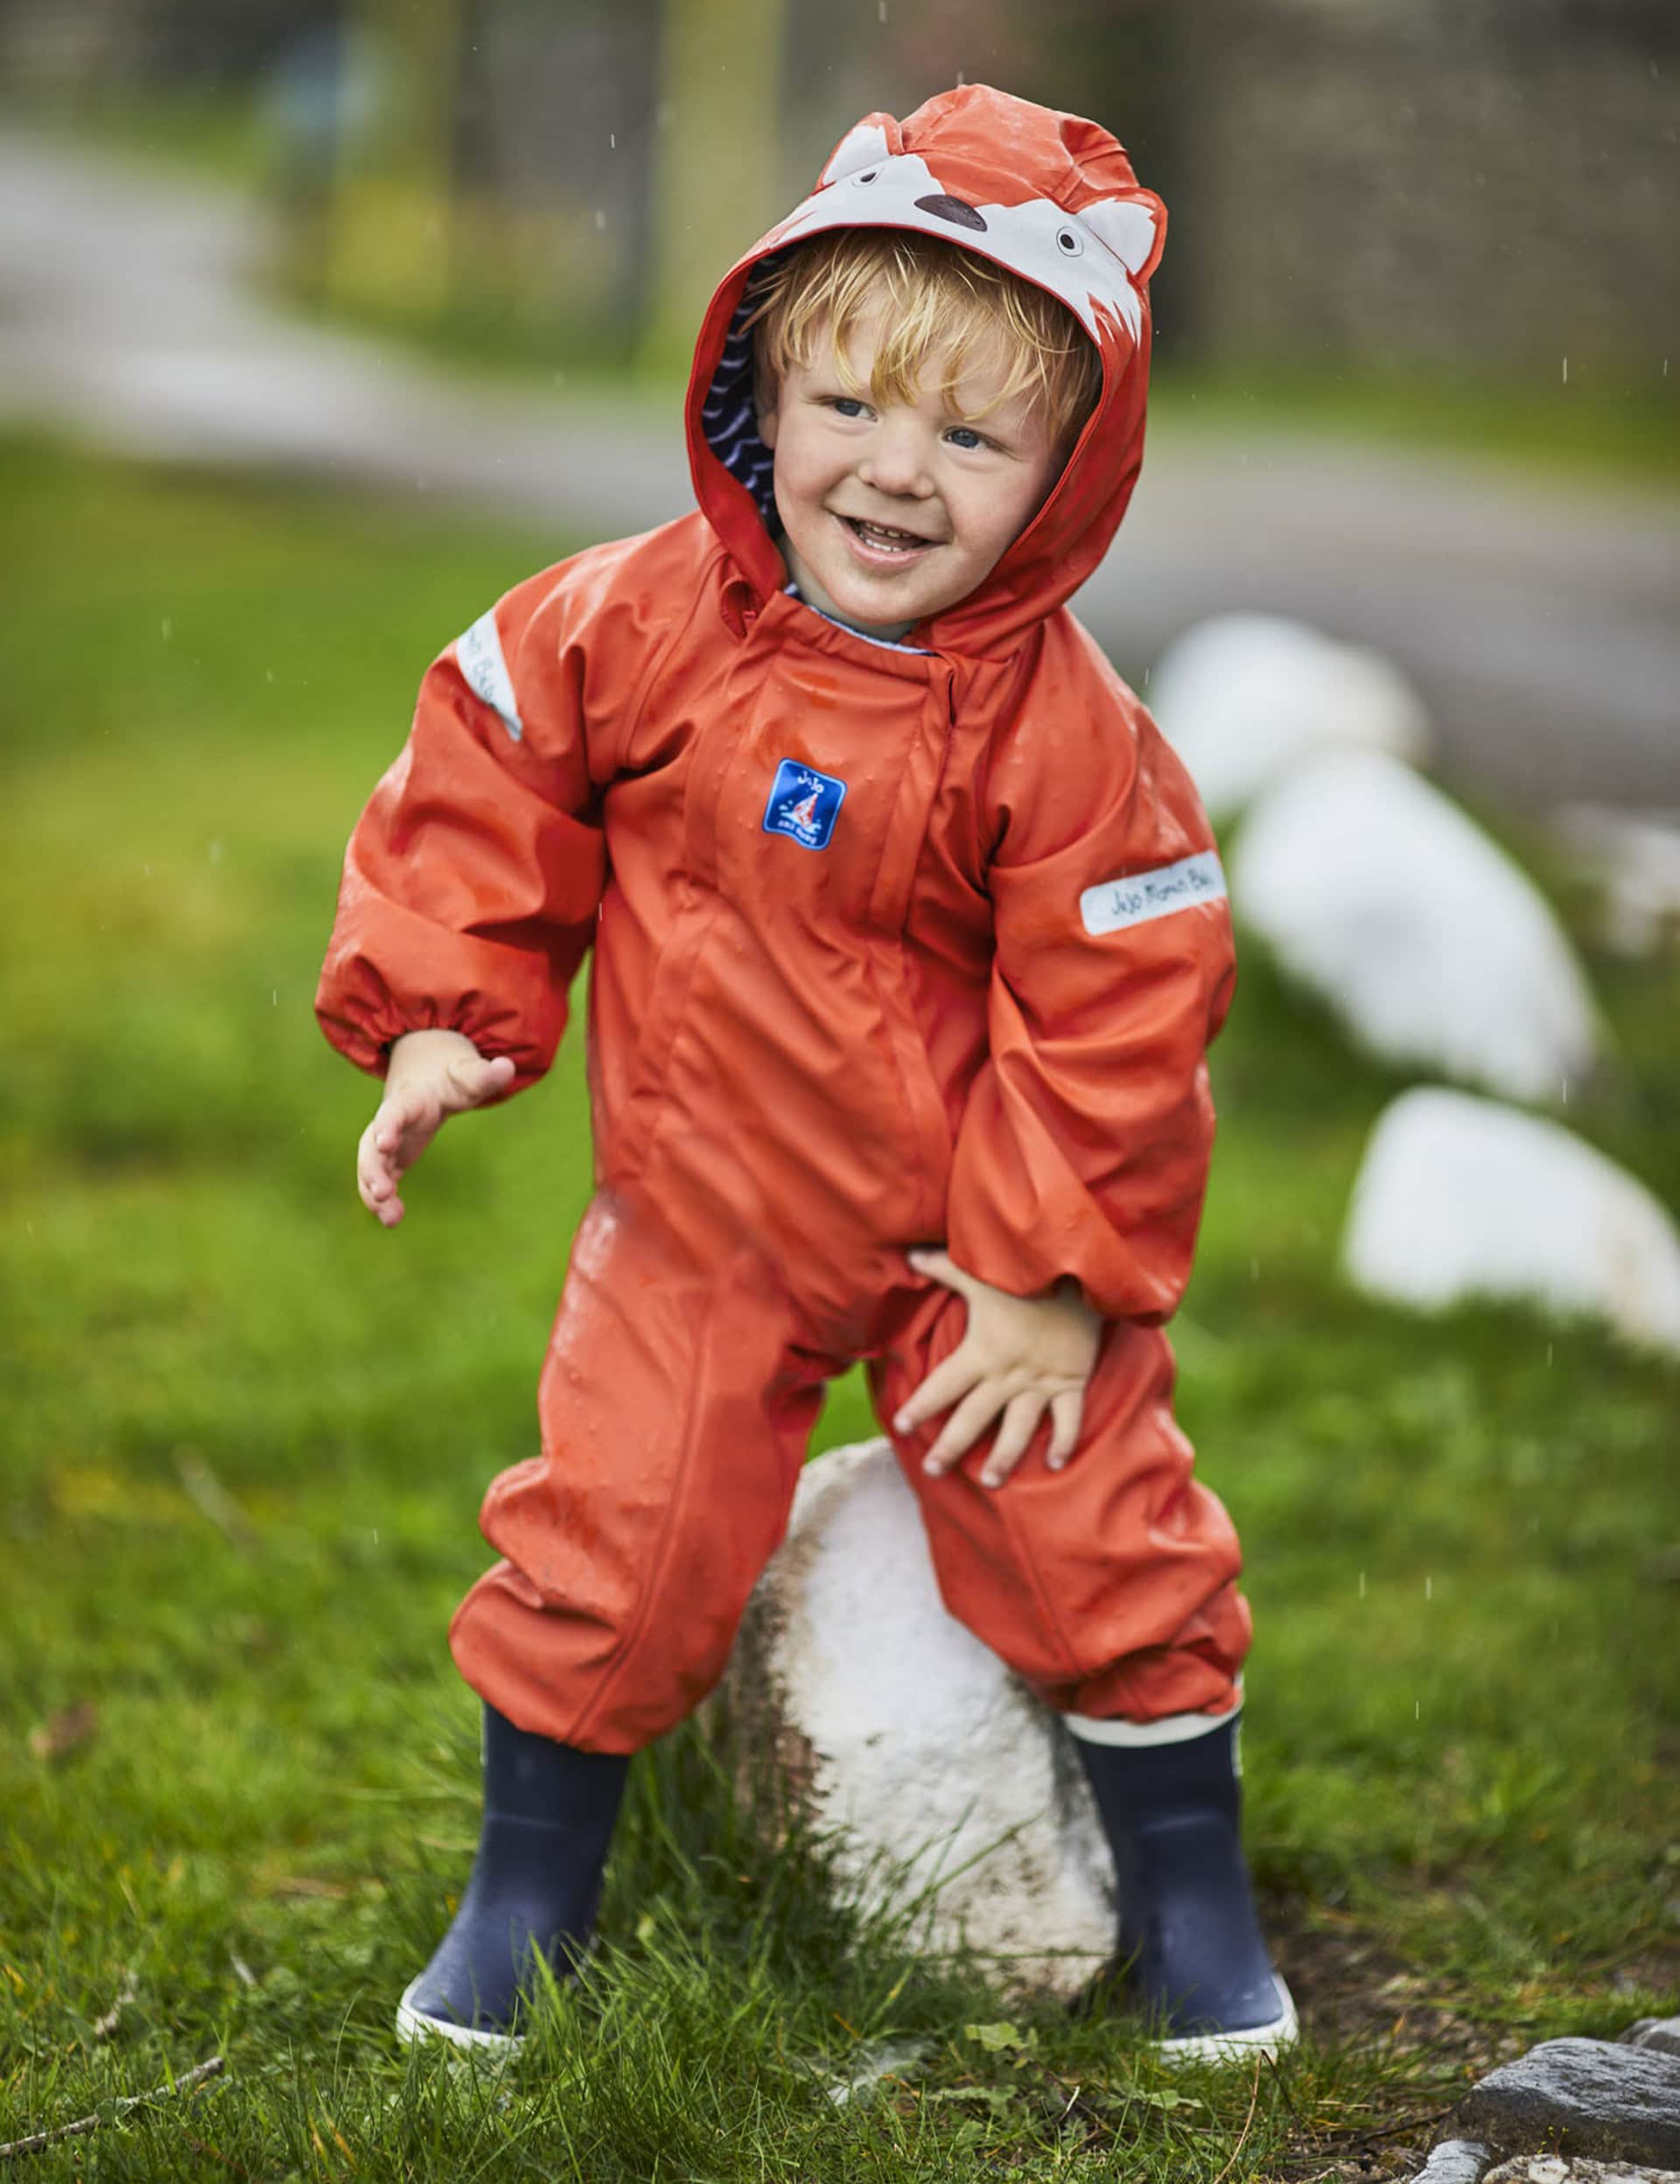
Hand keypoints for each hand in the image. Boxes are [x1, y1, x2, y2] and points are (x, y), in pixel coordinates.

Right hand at [356, 1029, 514, 1227]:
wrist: (426, 1075)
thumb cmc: (450, 1077)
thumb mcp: (468, 1074)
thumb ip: (484, 1075)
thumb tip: (509, 1067)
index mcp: (410, 1098)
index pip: (394, 1110)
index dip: (388, 1125)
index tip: (384, 1143)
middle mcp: (390, 1120)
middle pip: (372, 1144)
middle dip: (373, 1168)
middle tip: (382, 1193)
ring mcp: (386, 1140)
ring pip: (371, 1166)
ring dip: (374, 1191)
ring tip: (390, 1219)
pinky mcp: (390, 1157)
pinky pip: (378, 1178)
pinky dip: (381, 1198)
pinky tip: (392, 1219)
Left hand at [894, 1248, 1100, 1487]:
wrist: (1080, 1275)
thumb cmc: (1025, 1275)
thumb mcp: (981, 1274)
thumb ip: (942, 1268)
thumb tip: (907, 1254)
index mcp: (981, 1353)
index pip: (942, 1386)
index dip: (920, 1406)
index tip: (901, 1425)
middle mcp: (1007, 1375)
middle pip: (973, 1419)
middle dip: (950, 1446)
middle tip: (932, 1470)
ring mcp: (1040, 1383)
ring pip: (1018, 1430)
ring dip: (1003, 1458)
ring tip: (989, 1483)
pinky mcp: (1070, 1382)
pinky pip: (1068, 1420)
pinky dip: (1064, 1442)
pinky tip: (1054, 1464)